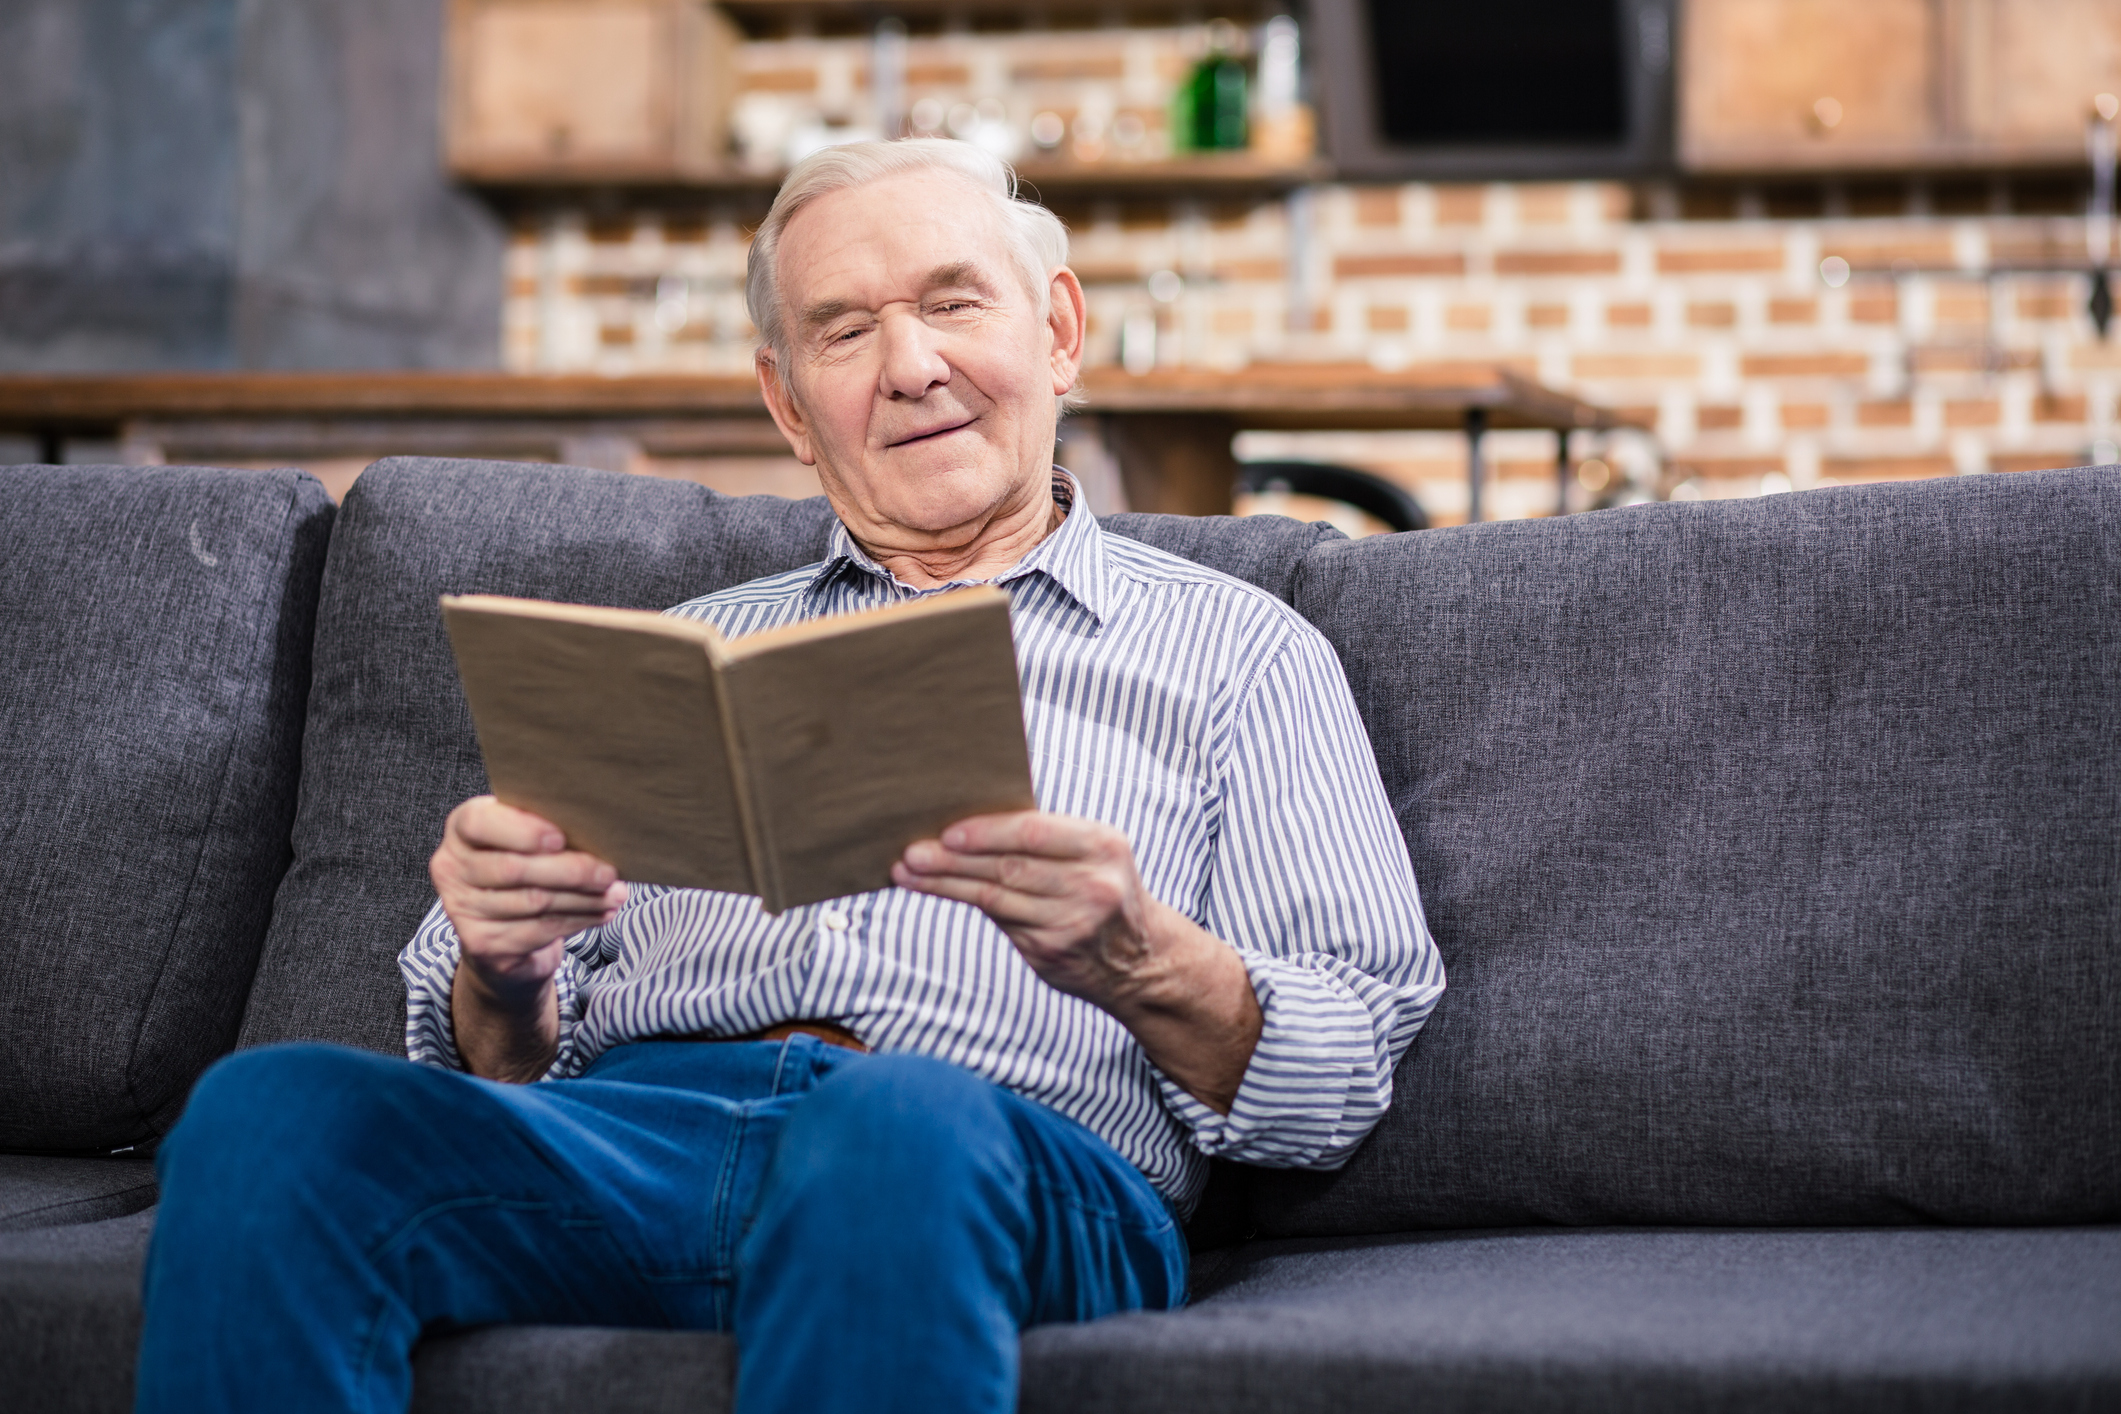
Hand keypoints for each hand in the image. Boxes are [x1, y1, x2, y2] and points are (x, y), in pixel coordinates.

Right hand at [430, 796, 623, 1079]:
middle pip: (514, 869)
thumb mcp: (530, 840)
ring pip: (533, 902)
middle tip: (609, 872)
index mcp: (462, 829)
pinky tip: (602, 913)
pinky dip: (577, 921)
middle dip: (569, 870)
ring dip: (583, 899)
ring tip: (615, 894)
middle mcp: (452, 867)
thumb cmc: (526, 867)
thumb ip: (548, 829)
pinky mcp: (481, 943)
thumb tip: (600, 830)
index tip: (560, 838)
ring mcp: (462, 908)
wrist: (503, 930)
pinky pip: (537, 930)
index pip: (479, 823)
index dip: (520, 831)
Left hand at [892, 811, 1261, 1111]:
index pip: (1035, 834)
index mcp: (1103, 846)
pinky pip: (998, 921)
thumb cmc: (1103, 887)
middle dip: (953, 861)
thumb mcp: (1094, 851)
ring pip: (995, 898)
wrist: (1139, 959)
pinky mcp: (1049, 953)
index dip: (987, 833)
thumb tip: (969, 820)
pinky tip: (935, 891)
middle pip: (1008, 868)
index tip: (949, 833)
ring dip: (945, 884)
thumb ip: (1046, 837)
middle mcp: (1091, 886)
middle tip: (912, 853)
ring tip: (908, 872)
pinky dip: (963, 904)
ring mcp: (1070, 924)